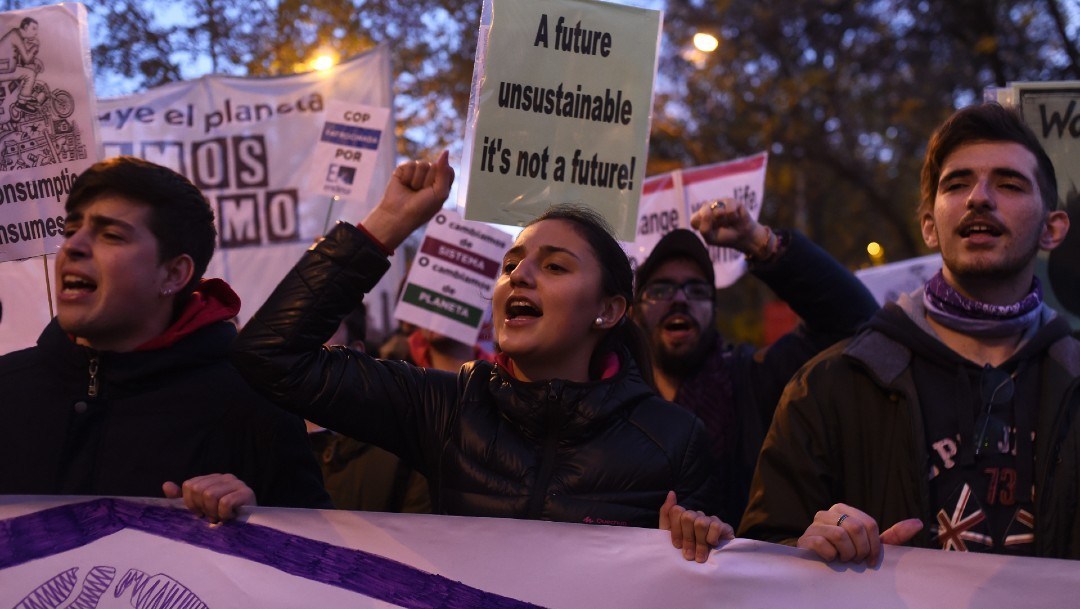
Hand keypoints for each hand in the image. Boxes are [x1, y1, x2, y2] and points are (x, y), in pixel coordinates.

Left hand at [162, 473, 255, 522]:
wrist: (246, 530)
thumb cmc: (221, 519)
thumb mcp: (199, 509)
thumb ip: (182, 499)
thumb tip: (166, 485)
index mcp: (212, 479)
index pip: (190, 485)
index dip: (190, 503)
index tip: (199, 513)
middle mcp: (225, 477)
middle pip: (199, 489)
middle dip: (202, 508)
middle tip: (211, 517)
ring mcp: (237, 483)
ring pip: (210, 494)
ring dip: (213, 512)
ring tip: (220, 518)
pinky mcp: (247, 493)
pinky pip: (226, 502)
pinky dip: (224, 514)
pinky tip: (230, 518)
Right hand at [361, 150, 454, 249]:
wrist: (398, 215)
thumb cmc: (422, 208)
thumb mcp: (440, 193)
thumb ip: (444, 172)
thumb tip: (445, 151)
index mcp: (442, 182)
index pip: (448, 170)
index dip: (441, 180)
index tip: (434, 192)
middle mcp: (430, 176)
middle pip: (436, 165)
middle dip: (428, 181)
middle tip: (421, 193)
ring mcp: (417, 172)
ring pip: (423, 164)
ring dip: (417, 181)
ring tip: (412, 190)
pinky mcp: (404, 169)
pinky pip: (411, 164)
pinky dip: (407, 177)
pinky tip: (404, 185)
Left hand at [659, 490, 733, 562]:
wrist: (704, 569)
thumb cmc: (684, 552)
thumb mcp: (669, 536)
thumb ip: (666, 514)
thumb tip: (671, 493)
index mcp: (683, 517)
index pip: (676, 511)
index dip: (676, 530)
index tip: (677, 546)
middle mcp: (697, 516)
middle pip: (688, 517)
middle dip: (687, 539)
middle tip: (689, 555)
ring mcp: (711, 520)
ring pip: (700, 523)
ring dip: (699, 543)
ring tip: (699, 557)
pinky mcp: (724, 527)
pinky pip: (716, 527)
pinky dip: (712, 539)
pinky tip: (713, 546)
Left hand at [689, 198, 768, 254]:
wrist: (742, 236)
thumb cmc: (724, 237)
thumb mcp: (711, 238)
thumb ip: (704, 228)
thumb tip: (708, 209)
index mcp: (699, 216)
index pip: (694, 220)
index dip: (703, 227)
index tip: (711, 231)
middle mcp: (707, 207)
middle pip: (705, 214)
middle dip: (715, 224)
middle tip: (720, 227)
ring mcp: (718, 202)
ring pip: (718, 212)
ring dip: (724, 222)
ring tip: (728, 222)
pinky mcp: (730, 201)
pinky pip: (730, 210)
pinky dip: (733, 218)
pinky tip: (735, 218)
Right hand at [796, 503, 922, 565]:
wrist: (817, 563)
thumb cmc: (846, 552)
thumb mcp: (870, 545)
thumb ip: (893, 534)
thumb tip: (918, 522)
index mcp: (843, 510)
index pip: (868, 524)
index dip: (875, 545)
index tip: (872, 560)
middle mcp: (827, 513)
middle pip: (856, 528)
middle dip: (861, 550)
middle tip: (857, 561)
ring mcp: (814, 525)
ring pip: (840, 535)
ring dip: (847, 554)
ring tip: (844, 560)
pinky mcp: (804, 539)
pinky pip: (823, 544)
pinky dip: (831, 556)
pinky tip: (830, 560)